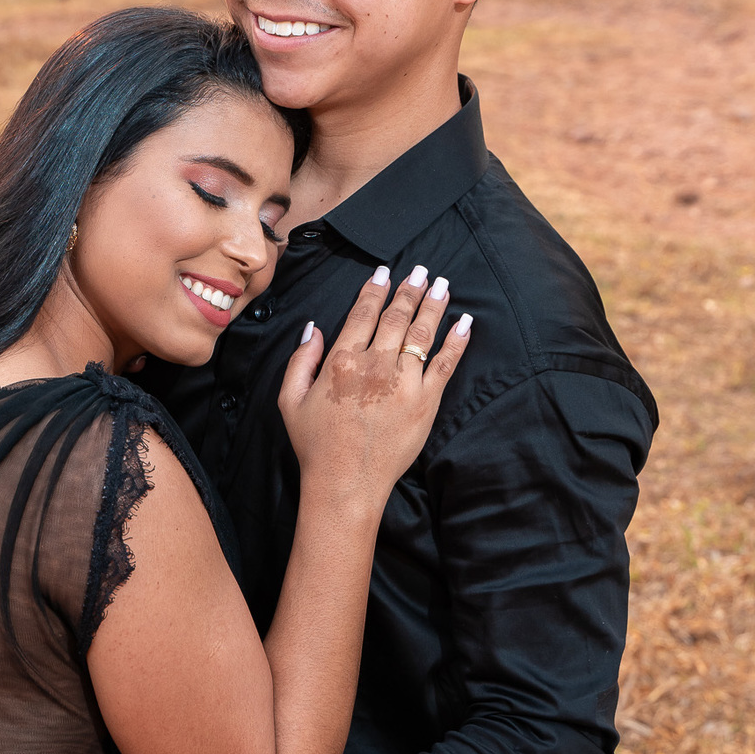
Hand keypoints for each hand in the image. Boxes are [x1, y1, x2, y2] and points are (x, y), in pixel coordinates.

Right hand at [278, 265, 469, 511]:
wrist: (345, 483)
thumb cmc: (316, 445)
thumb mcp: (290, 400)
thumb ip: (300, 361)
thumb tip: (313, 329)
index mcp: (341, 361)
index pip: (363, 314)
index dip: (375, 290)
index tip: (385, 272)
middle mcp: (375, 365)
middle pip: (396, 317)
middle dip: (409, 289)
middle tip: (420, 270)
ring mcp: (404, 383)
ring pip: (422, 333)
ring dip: (433, 305)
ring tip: (442, 285)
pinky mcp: (426, 402)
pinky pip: (445, 363)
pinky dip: (456, 341)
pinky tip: (464, 323)